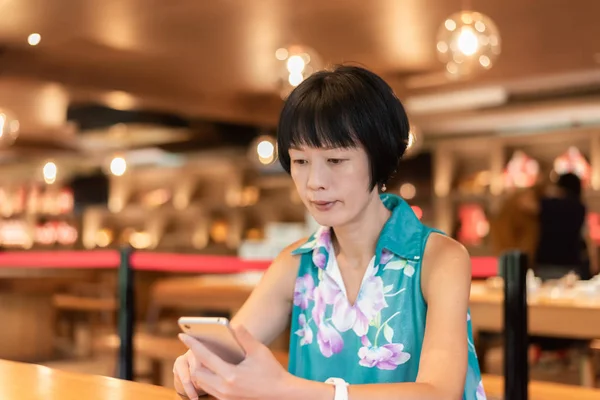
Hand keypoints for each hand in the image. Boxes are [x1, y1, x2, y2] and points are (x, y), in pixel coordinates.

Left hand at [178, 324, 292, 399]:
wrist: (281, 395)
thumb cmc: (272, 372)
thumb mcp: (260, 351)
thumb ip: (245, 337)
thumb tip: (233, 324)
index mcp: (231, 376)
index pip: (205, 358)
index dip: (193, 345)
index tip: (183, 335)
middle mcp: (224, 389)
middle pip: (198, 373)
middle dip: (194, 360)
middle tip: (194, 346)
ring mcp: (225, 398)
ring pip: (202, 383)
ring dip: (200, 370)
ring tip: (201, 356)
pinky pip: (210, 390)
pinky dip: (208, 379)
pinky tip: (212, 369)